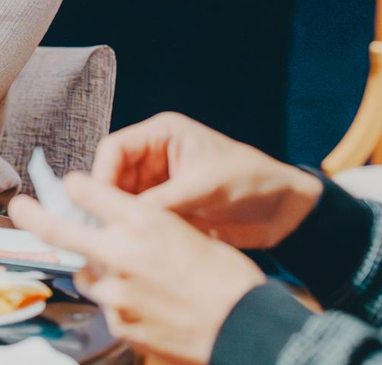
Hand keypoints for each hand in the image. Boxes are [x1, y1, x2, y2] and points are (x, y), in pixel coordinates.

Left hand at [10, 173, 266, 364]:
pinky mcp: (119, 324)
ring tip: (137, 282)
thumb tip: (120, 224)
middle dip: (33, 216)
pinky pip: (108, 309)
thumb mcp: (189, 232)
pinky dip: (121, 306)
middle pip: (60, 231)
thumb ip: (146, 227)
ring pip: (88, 277)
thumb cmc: (228, 278)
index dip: (76, 187)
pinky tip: (151, 308)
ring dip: (100, 274)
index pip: (87, 191)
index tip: (70, 186)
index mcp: (142, 221)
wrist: (247, 328)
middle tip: (19, 207)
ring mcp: (115, 292)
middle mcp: (120, 253)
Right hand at [91, 112, 322, 249]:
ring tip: (115, 240)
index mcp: (162, 135)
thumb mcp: (203, 187)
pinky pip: (142, 217)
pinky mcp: (169, 208)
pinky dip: (136, 230)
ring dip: (120, 217)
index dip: (101, 174)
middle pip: (113, 175)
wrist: (287, 210)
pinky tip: (134, 246)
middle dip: (107, 199)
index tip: (95, 203)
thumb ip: (161, 201)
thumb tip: (121, 219)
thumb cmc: (250, 181)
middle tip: (100, 228)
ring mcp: (161, 183)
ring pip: (124, 199)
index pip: (114, 149)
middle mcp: (155, 156)